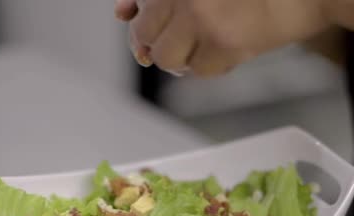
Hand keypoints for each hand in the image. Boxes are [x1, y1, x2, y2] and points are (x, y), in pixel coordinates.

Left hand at [115, 0, 330, 76]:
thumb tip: (125, 12)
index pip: (140, 3)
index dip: (136, 17)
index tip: (133, 21)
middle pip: (144, 34)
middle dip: (158, 42)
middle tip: (178, 41)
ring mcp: (203, 17)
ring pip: (166, 58)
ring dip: (182, 58)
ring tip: (204, 46)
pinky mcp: (224, 44)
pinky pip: (199, 71)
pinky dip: (211, 66)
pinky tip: (228, 49)